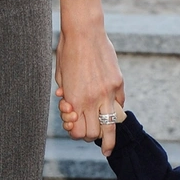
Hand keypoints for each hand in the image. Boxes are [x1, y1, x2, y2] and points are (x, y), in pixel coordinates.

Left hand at [54, 26, 124, 156]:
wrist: (84, 33)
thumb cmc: (68, 52)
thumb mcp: (61, 77)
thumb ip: (68, 95)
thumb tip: (72, 108)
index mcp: (75, 99)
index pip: (79, 131)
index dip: (77, 135)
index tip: (79, 134)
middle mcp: (92, 99)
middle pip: (95, 133)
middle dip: (94, 139)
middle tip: (95, 141)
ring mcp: (108, 92)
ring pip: (111, 126)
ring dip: (109, 139)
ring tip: (108, 147)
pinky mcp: (118, 84)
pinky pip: (118, 104)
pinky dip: (114, 108)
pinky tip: (111, 107)